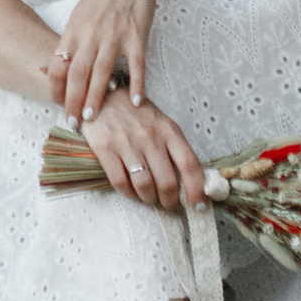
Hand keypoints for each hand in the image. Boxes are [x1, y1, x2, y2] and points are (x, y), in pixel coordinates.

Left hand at [48, 0, 162, 121]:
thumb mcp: (79, 15)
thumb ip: (69, 42)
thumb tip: (51, 67)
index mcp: (74, 30)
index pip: (58, 64)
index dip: (56, 88)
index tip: (57, 106)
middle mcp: (91, 35)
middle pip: (77, 73)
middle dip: (72, 101)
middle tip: (73, 123)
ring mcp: (114, 35)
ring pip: (101, 72)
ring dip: (96, 97)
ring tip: (92, 117)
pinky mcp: (137, 35)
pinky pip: (136, 64)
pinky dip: (136, 84)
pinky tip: (135, 101)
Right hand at [75, 86, 206, 210]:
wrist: (103, 94)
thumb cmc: (136, 113)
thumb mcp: (161, 123)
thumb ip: (174, 148)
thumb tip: (190, 181)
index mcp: (168, 130)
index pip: (189, 165)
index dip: (197, 189)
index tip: (198, 205)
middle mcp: (150, 137)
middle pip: (167, 182)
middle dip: (170, 201)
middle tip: (168, 204)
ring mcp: (126, 143)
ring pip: (144, 185)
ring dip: (149, 199)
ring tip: (150, 198)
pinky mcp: (105, 148)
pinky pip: (120, 182)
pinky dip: (128, 193)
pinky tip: (131, 192)